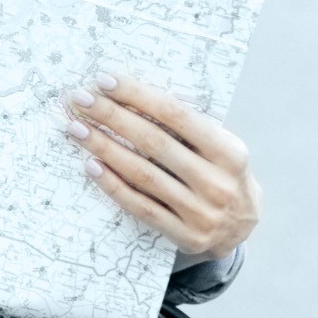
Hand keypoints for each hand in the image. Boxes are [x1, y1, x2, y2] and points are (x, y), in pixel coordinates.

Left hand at [63, 72, 260, 259]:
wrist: (240, 228)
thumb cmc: (219, 173)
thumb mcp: (219, 147)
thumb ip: (187, 127)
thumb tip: (131, 96)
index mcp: (230, 152)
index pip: (176, 115)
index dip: (138, 95)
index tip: (105, 81)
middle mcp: (217, 183)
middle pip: (154, 142)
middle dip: (112, 117)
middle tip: (81, 100)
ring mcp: (201, 213)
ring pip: (142, 174)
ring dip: (104, 148)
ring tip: (77, 129)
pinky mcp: (185, 236)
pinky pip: (140, 206)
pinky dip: (113, 184)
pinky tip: (91, 165)